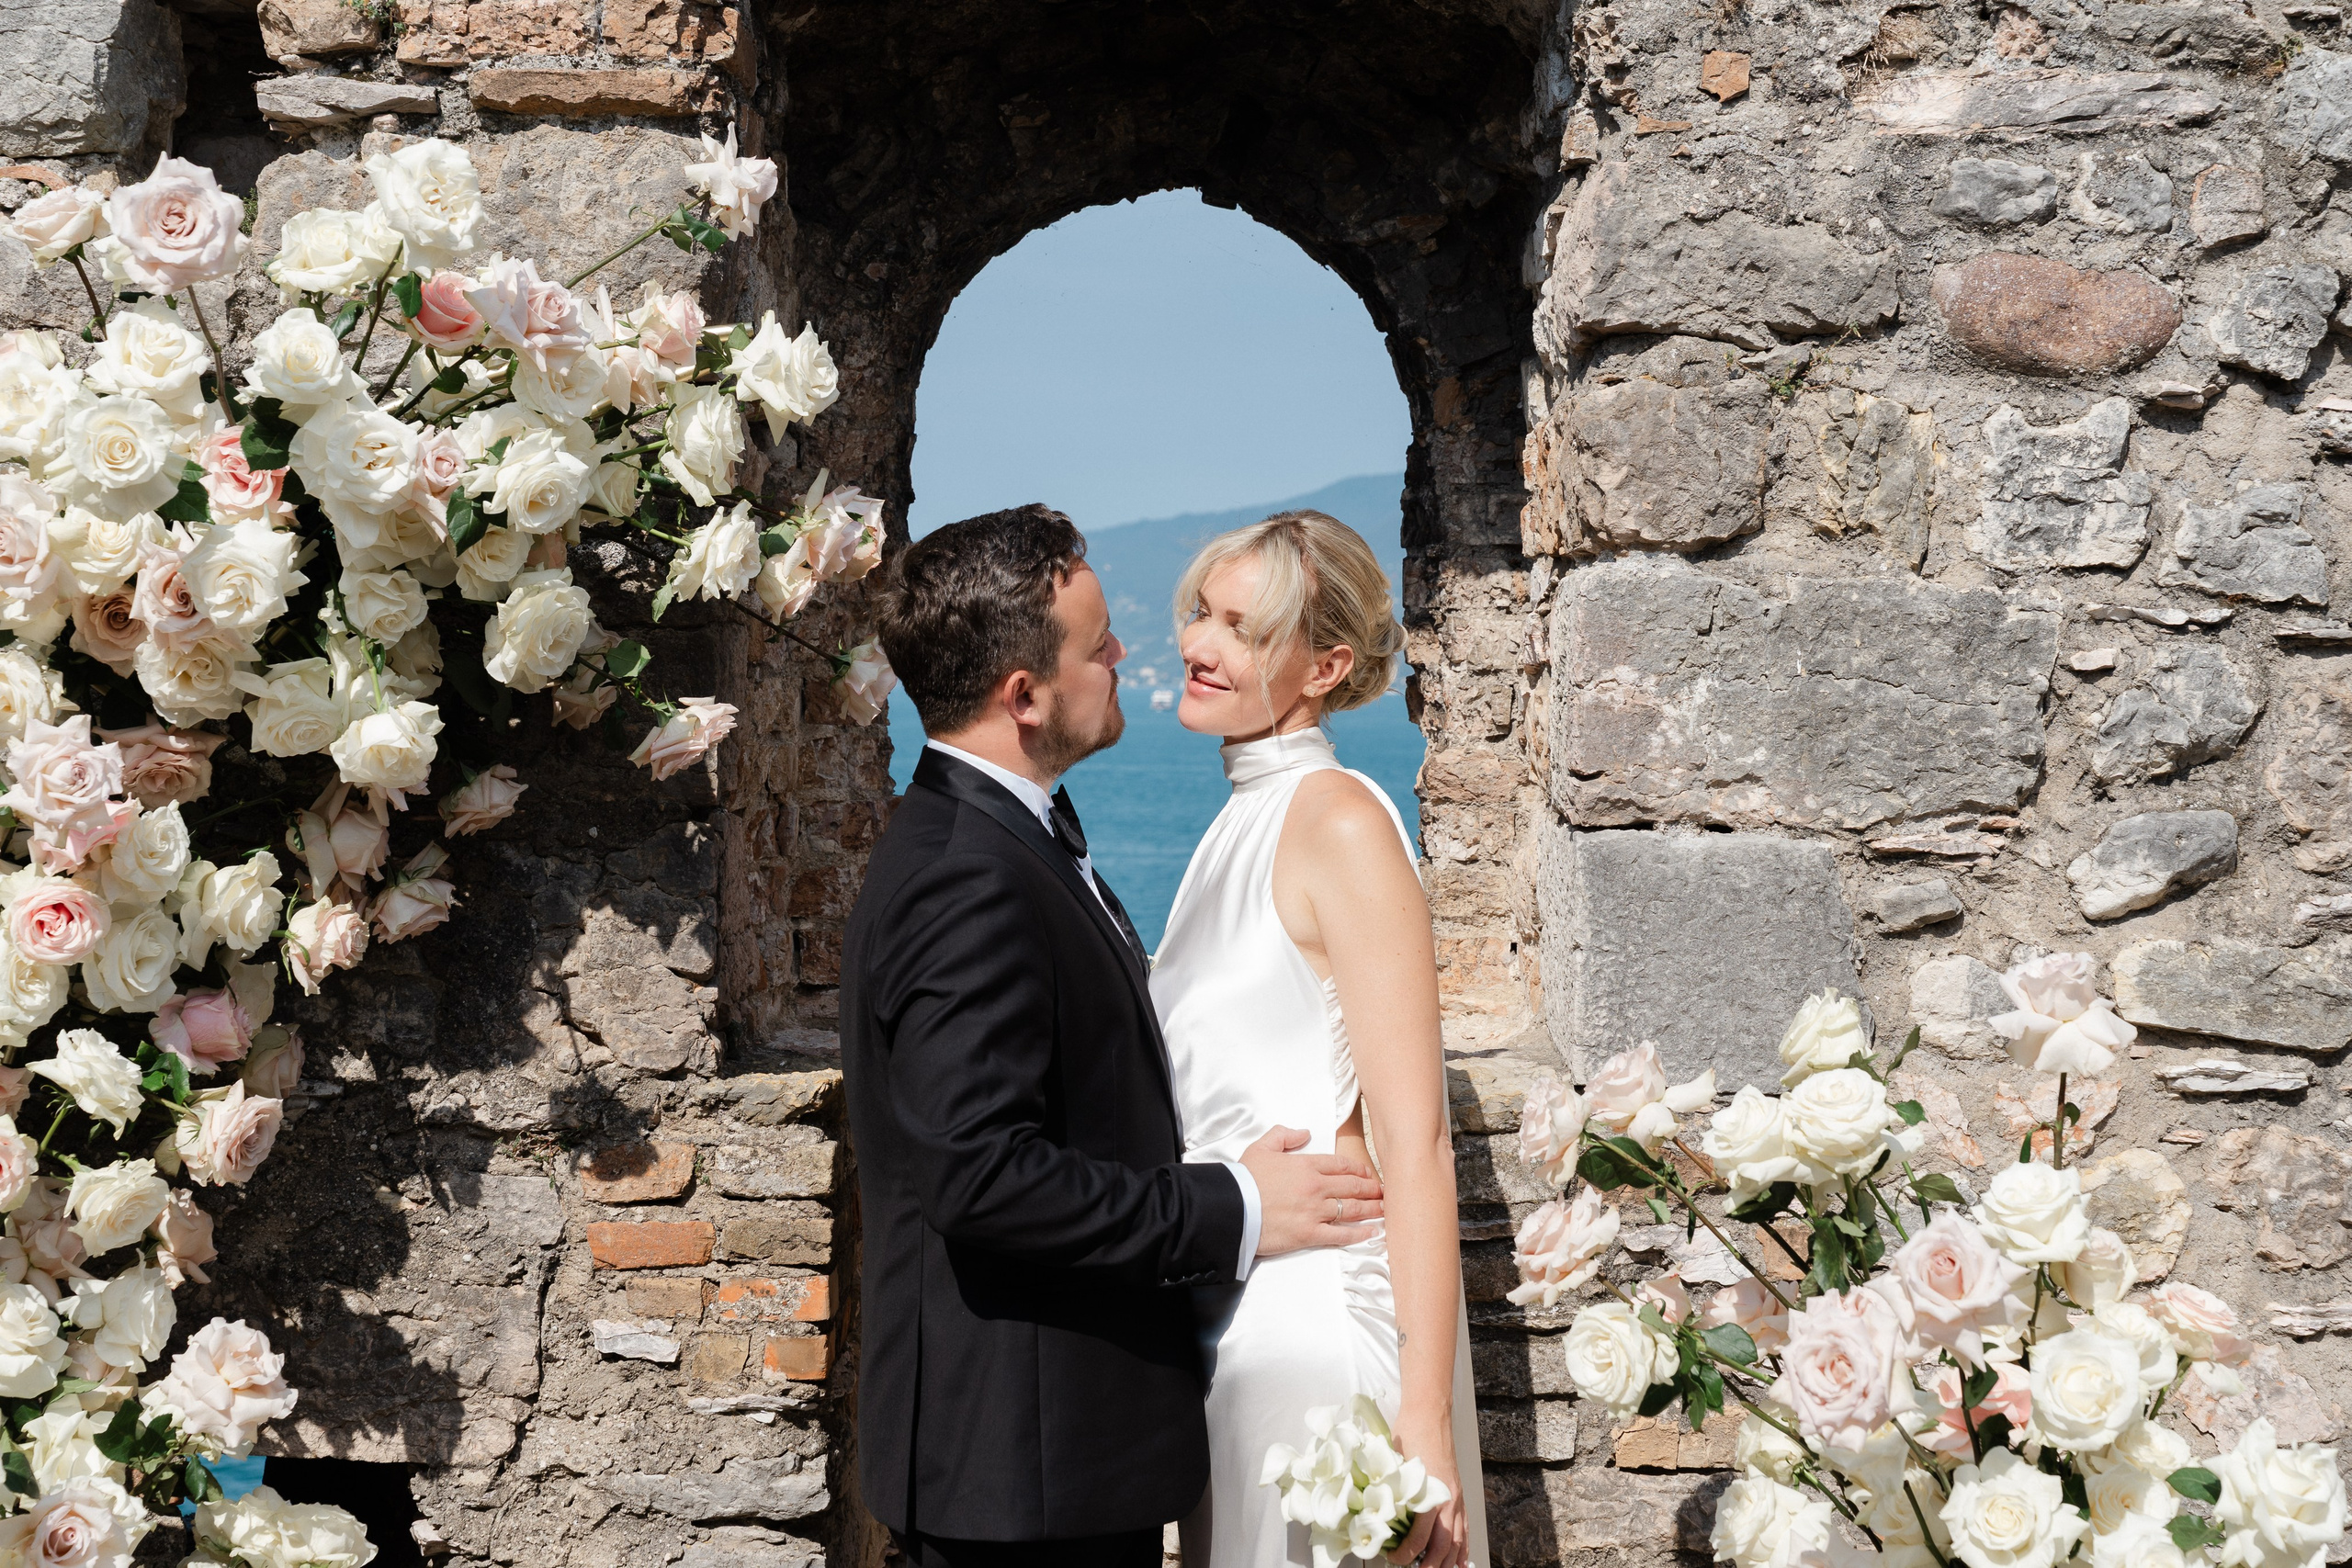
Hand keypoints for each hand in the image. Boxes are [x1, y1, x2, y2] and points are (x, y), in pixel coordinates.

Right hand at [1240, 1125, 1382, 1256]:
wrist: (1232, 1208)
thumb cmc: (1244, 1179)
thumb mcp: (1261, 1147)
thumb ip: (1284, 1135)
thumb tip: (1304, 1133)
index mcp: (1306, 1165)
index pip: (1341, 1165)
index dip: (1359, 1169)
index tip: (1368, 1174)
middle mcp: (1316, 1187)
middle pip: (1353, 1186)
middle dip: (1371, 1189)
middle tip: (1383, 1192)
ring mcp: (1315, 1211)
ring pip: (1352, 1209)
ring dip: (1371, 1209)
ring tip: (1384, 1209)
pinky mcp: (1309, 1234)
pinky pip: (1341, 1234)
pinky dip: (1359, 1234)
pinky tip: (1372, 1232)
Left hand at [1385, 1411, 1467, 1567]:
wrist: (1429, 1414)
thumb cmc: (1409, 1433)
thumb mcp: (1392, 1464)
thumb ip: (1388, 1490)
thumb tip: (1371, 1511)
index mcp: (1429, 1494)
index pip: (1420, 1536)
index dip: (1407, 1553)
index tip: (1395, 1559)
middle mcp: (1447, 1499)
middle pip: (1443, 1545)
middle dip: (1430, 1564)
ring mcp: (1456, 1497)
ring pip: (1457, 1540)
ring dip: (1447, 1561)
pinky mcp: (1459, 1493)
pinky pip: (1465, 1527)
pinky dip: (1463, 1546)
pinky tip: (1459, 1559)